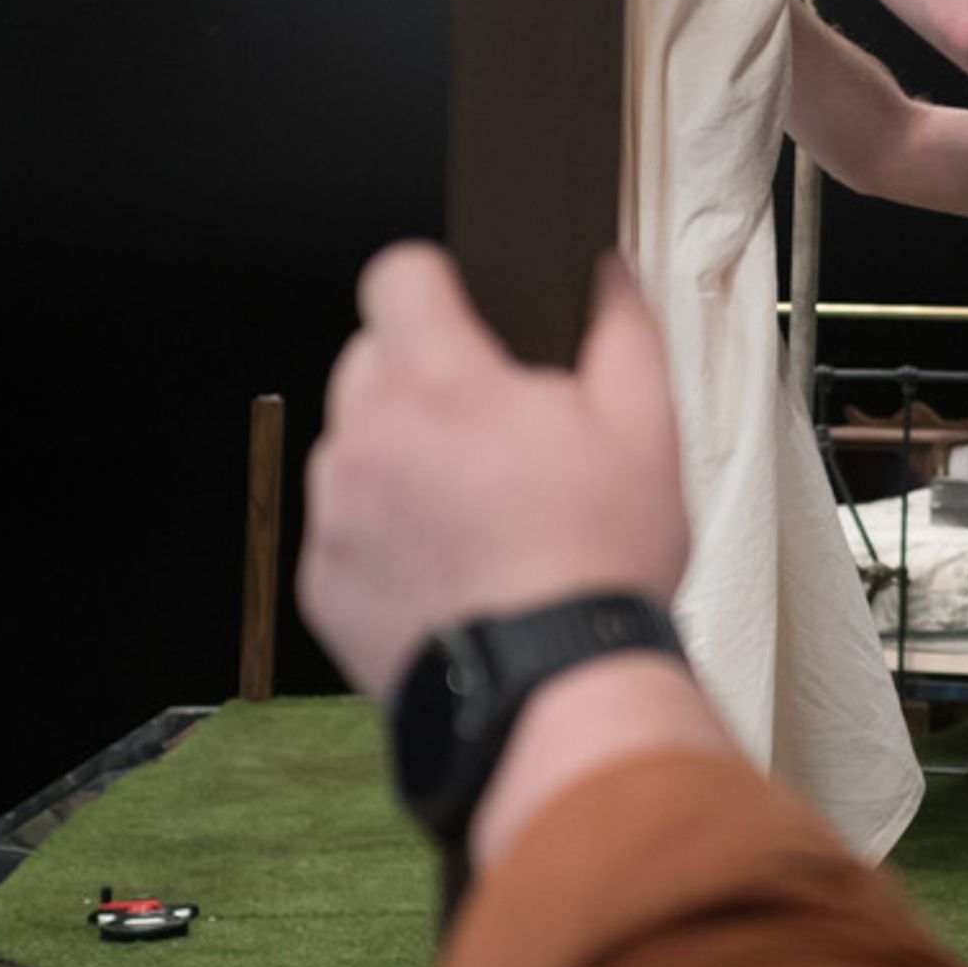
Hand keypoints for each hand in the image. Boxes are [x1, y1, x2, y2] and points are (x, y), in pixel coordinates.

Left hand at [301, 246, 690, 707]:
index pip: (397, 276)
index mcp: (443, 386)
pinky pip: (342, 527)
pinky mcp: (321, 583)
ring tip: (473, 511)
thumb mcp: (646, 431)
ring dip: (398, 457)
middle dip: (422, 376)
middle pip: (368, 359)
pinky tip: (448, 566)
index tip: (466, 315)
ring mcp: (336, 515)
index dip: (435, 284)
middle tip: (491, 429)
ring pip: (351, 445)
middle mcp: (370, 441)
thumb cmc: (598, 569)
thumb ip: (622, 330)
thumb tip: (607, 273)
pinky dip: (383, 535)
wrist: (552, 692)